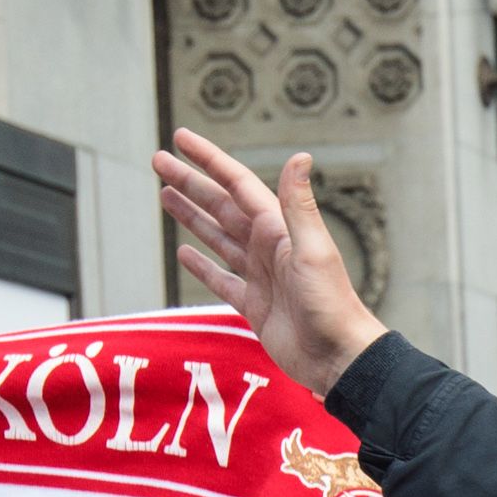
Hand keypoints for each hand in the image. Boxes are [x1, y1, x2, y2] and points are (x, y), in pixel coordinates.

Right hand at [155, 131, 390, 394]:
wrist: (338, 357)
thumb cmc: (331, 304)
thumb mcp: (312, 250)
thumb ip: (299, 206)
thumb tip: (300, 156)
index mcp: (278, 229)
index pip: (236, 184)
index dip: (208, 160)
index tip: (180, 139)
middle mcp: (268, 247)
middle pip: (220, 206)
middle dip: (190, 183)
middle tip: (158, 161)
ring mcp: (260, 276)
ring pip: (218, 237)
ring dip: (192, 216)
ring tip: (165, 196)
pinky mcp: (255, 305)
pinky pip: (221, 279)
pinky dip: (202, 266)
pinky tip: (184, 253)